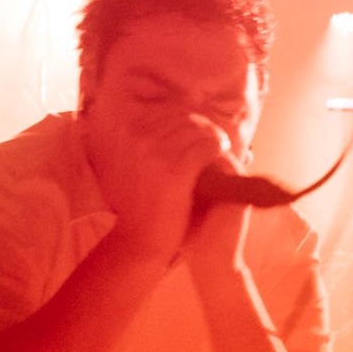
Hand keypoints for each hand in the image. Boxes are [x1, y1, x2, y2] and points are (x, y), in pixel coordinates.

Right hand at [89, 110, 233, 260]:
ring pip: (197, 129)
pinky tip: (223, 152)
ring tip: (220, 147)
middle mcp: (139, 137)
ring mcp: (156, 152)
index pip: (166, 111)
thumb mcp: (138, 165)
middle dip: (201, 126)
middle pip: (182, 117)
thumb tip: (173, 121)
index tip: (197, 131)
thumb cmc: (143, 203)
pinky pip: (206, 145)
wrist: (140, 240)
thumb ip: (149, 141)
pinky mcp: (175, 169)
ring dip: (213, 135)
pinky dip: (218, 147)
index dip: (186, 120)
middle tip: (214, 139)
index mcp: (128, 133)